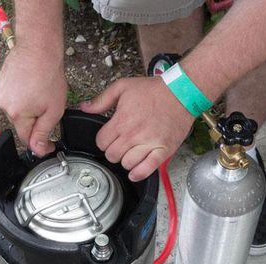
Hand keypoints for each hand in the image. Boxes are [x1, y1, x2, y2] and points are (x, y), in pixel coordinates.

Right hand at [0, 46, 66, 154]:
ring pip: (18, 111)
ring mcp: (1, 92)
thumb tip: (38, 150)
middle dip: (36, 122)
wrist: (39, 47)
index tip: (49, 145)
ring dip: (30, 108)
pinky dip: (24, 96)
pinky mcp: (2, 82)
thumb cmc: (48, 76)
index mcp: (16, 115)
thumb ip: (44, 133)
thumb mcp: (53, 111)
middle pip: (21, 125)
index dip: (39, 144)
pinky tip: (34, 85)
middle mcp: (4, 105)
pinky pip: (14, 97)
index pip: (26, 140)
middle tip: (49, 107)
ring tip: (41, 92)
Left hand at [80, 77, 194, 180]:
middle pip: (112, 156)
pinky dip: (138, 173)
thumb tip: (84, 107)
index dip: (103, 141)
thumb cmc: (153, 90)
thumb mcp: (123, 87)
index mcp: (121, 121)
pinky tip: (135, 171)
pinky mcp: (163, 151)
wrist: (181, 92)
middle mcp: (133, 134)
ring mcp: (149, 144)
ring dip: (126, 161)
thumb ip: (101, 100)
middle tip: (121, 145)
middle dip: (113, 151)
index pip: (101, 143)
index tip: (110, 138)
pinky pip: (146, 169)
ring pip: (126, 164)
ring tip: (131, 153)